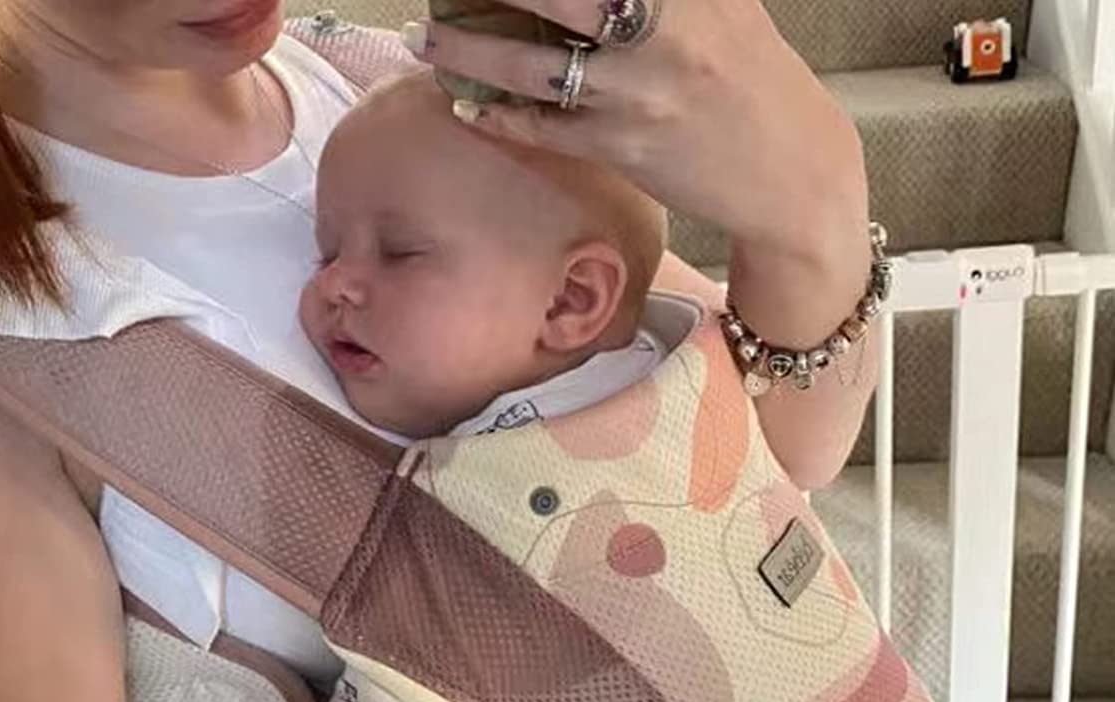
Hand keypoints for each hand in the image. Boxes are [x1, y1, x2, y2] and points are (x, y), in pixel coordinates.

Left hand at [408, 0, 868, 260]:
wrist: (790, 167)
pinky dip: (499, 116)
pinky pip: (545, 129)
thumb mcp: (722, 0)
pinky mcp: (624, 148)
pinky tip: (464, 103)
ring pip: (533, 65)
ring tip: (427, 39)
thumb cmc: (750, 75)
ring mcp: (639, 92)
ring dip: (469, 52)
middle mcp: (661, 30)